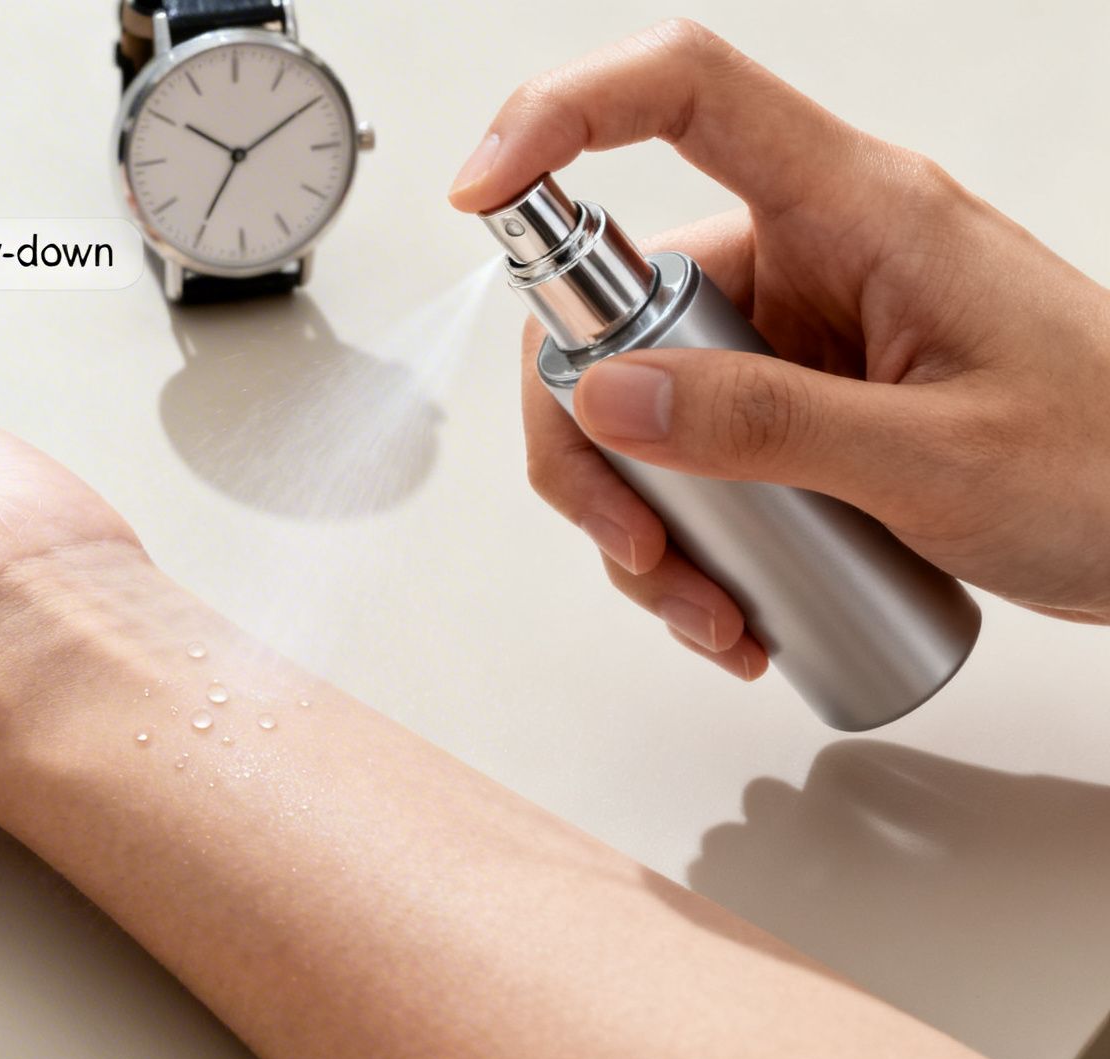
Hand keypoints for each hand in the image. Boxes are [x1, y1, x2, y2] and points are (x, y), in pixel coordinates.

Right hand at [448, 20, 1109, 679]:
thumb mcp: (936, 460)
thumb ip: (766, 425)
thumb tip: (610, 398)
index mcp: (858, 209)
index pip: (686, 93)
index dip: (562, 113)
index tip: (479, 191)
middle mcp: (811, 256)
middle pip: (617, 301)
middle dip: (594, 439)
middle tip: (634, 542)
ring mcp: (795, 335)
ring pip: (637, 399)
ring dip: (641, 518)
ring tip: (709, 610)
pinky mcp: (792, 402)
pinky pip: (683, 451)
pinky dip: (680, 539)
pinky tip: (732, 608)